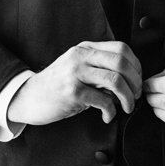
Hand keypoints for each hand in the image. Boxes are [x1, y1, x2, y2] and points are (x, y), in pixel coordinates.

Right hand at [7, 41, 141, 125]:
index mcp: (84, 49)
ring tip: (126, 107)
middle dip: (136, 83)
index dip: (136, 66)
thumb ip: (100, 68)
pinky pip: (103, 100)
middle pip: (122, 62)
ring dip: (128, 98)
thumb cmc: (57, 87)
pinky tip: (107, 117)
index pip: (121, 48)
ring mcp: (75, 73)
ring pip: (116, 80)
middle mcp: (80, 57)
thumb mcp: (77, 69)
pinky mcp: (72, 92)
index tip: (136, 81)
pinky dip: (111, 112)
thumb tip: (130, 80)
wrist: (28, 97)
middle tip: (135, 96)